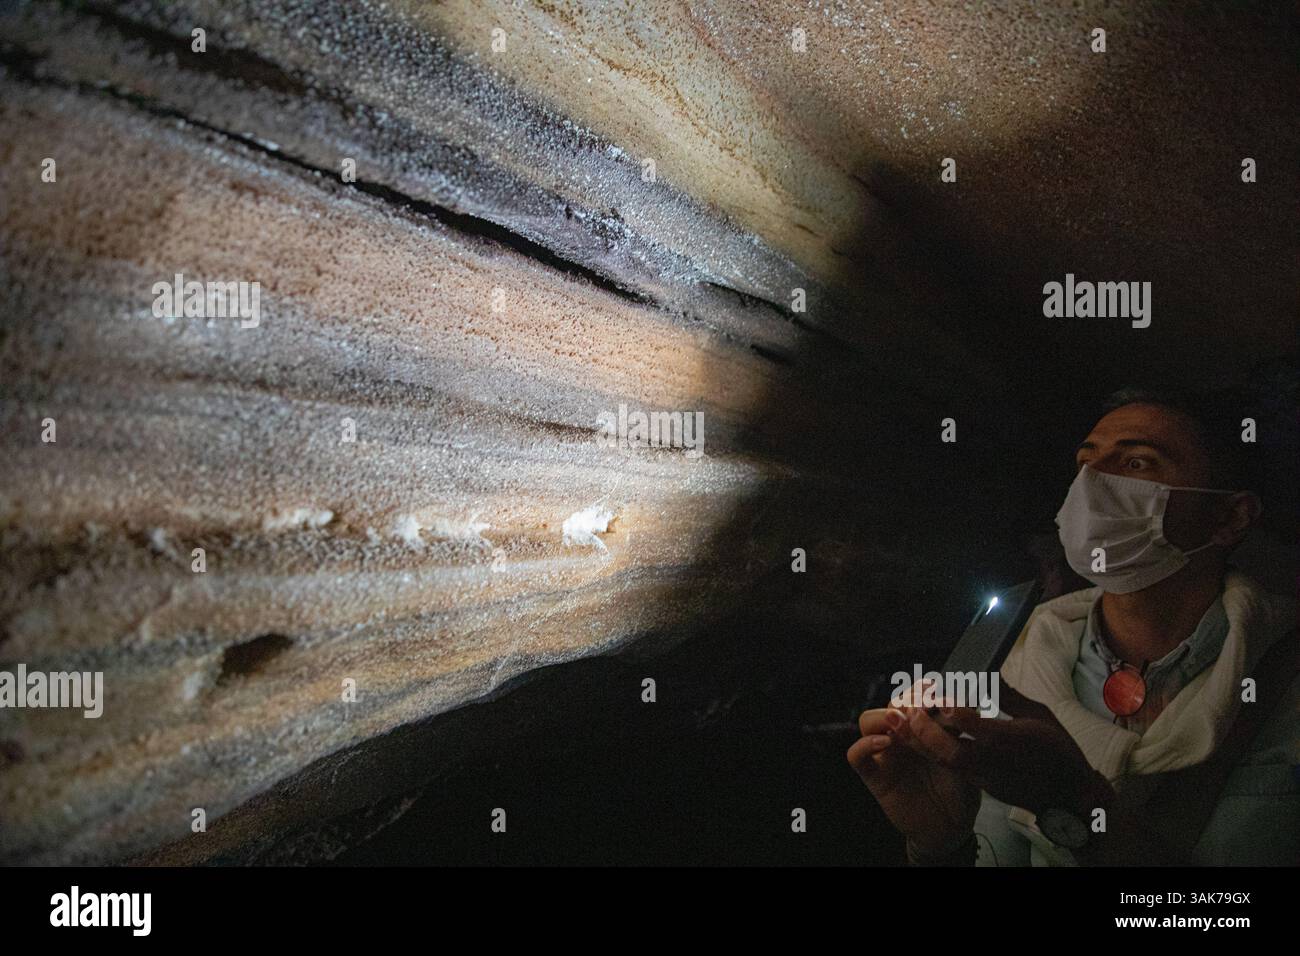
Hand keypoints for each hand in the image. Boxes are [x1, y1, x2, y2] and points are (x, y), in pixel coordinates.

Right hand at [847, 680, 980, 858]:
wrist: (951, 828)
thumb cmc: (960, 791)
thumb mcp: (965, 759)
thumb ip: (955, 736)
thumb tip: (957, 706)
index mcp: (923, 727)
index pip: (914, 696)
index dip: (922, 691)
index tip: (937, 692)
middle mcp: (901, 735)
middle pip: (892, 703)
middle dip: (907, 700)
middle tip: (923, 707)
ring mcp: (885, 754)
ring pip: (868, 721)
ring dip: (884, 716)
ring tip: (901, 721)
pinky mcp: (874, 776)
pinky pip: (856, 756)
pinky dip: (865, 745)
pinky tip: (884, 743)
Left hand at [916, 682, 1112, 820]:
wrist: (1070, 796)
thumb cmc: (1058, 750)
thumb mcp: (1040, 715)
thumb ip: (1009, 695)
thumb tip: (988, 670)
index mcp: (1016, 741)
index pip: (978, 728)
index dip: (954, 712)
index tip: (935, 694)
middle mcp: (997, 762)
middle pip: (953, 751)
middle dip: (925, 730)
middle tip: (906, 708)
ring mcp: (988, 778)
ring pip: (947, 763)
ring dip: (920, 742)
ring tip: (900, 721)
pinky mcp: (982, 786)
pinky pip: (952, 770)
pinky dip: (931, 753)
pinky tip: (915, 738)